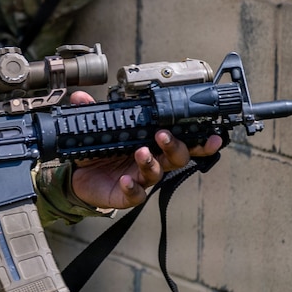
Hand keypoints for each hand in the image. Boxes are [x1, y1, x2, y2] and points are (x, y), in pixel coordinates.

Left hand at [71, 126, 223, 210]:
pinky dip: (132, 187)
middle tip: (163, 135)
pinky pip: (136, 194)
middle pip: (177, 157)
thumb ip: (93, 114)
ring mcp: (141, 178)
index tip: (212, 134)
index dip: (199, 139)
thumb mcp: (96, 131)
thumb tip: (81, 97)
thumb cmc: (98, 153)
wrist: (79, 179)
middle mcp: (152, 161)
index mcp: (152, 143)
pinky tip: (125, 180)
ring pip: (158, 172)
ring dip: (152, 162)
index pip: (180, 140)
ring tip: (141, 152)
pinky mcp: (128, 194)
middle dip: (175, 146)